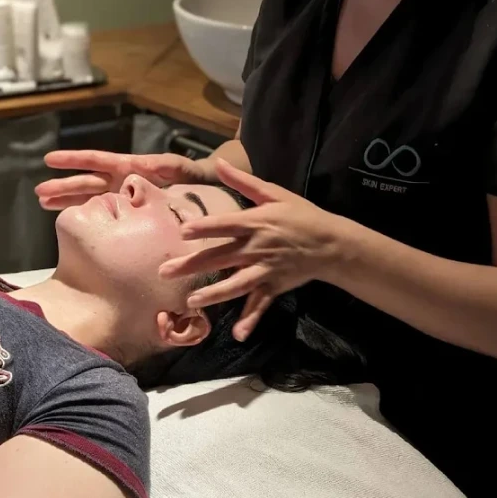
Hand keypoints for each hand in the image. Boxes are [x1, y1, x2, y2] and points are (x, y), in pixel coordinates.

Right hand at [35, 150, 210, 210]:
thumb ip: (172, 166)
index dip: (74, 160)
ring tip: (44, 203)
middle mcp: (122, 181)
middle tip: (39, 192)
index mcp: (132, 167)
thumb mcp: (186, 170)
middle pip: (88, 182)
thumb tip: (151, 162)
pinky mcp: (129, 211)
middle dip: (64, 186)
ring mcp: (123, 196)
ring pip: (90, 198)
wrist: (208, 190)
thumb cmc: (198, 176)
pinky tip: (70, 219)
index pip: (98, 161)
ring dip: (68, 200)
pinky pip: (104, 213)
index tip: (50, 159)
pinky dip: (87, 215)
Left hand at [159, 160, 340, 340]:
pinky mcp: (274, 286)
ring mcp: (265, 270)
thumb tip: (220, 163)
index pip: (226, 225)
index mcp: (256, 222)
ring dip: (215, 294)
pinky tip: (238, 334)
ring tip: (192, 301)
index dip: (205, 228)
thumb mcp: (274, 193)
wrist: (330, 243)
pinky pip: (260, 305)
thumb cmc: (301, 215)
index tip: (183, 232)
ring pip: (236, 284)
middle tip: (166, 272)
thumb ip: (244, 181)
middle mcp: (257, 247)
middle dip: (192, 265)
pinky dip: (251, 319)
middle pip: (220, 256)